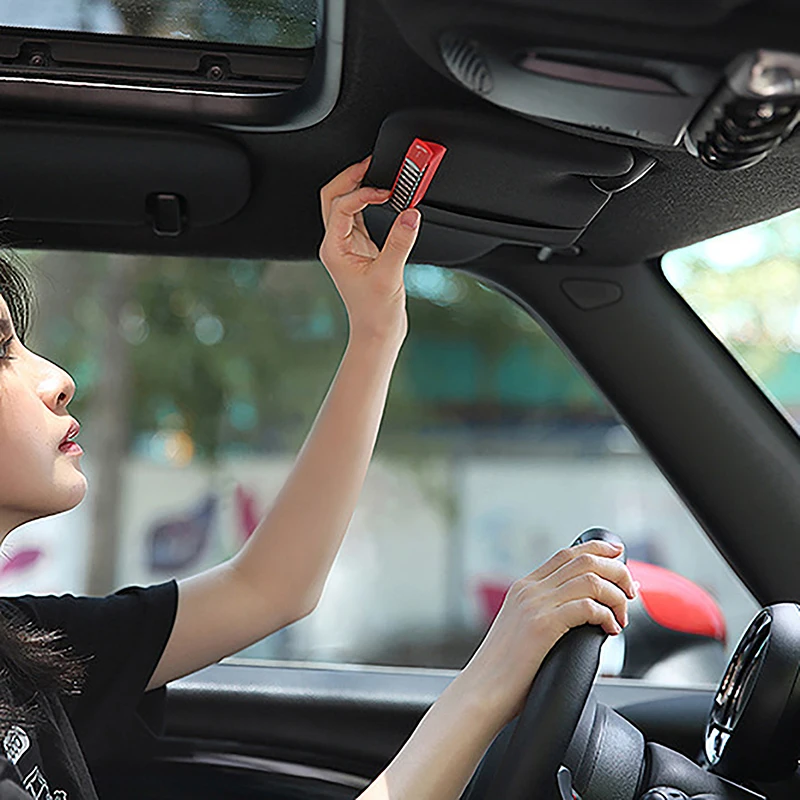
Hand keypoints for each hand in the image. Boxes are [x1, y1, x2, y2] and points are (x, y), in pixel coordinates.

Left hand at [318, 157, 420, 345]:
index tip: (386, 192)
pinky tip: (386, 198)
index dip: (363, 193)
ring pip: (344, 204)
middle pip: (332, 197)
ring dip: (359, 187)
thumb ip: (400, 241)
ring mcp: (347, 245)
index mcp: (334, 248)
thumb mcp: (390, 275)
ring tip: (379, 175)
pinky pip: (360, 216)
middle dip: (351, 177)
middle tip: (373, 165)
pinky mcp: (361, 248)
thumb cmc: (375, 312)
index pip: (341, 206)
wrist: (377, 332)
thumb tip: (411, 213)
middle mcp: (336, 244)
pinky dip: (370, 202)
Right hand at [460, 540, 635, 726]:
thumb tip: (576, 619)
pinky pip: (588, 607)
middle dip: (616, 570)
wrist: (481, 692)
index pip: (565, 554)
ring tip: (622, 615)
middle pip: (583, 560)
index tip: (619, 556)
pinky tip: (610, 630)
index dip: (597, 550)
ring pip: (590, 579)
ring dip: (616, 594)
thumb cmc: (504, 673)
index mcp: (523, 588)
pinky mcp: (542, 625)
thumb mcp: (521, 632)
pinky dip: (607, 615)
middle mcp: (529, 590)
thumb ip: (543, 616)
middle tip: (630, 591)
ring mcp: (534, 605)